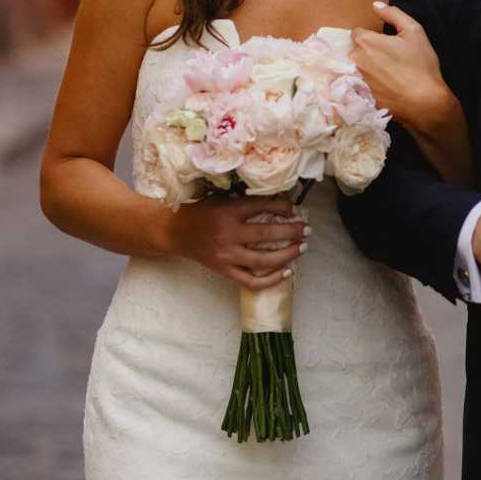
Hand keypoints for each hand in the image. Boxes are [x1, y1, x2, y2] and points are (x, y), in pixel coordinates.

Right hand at [170, 193, 307, 291]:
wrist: (173, 232)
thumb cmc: (200, 211)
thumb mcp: (221, 199)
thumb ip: (245, 202)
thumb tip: (279, 203)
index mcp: (228, 211)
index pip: (262, 207)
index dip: (282, 208)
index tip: (294, 209)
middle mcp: (228, 234)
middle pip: (267, 235)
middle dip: (292, 232)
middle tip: (307, 230)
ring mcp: (226, 255)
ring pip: (263, 260)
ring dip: (287, 255)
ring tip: (302, 248)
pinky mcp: (223, 270)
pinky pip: (250, 281)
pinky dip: (270, 280)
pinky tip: (286, 273)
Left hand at [351, 1, 454, 132]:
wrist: (424, 102)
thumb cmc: (420, 65)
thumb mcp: (414, 31)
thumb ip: (393, 14)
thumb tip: (375, 5)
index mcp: (365, 41)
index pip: (358, 33)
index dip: (372, 38)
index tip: (386, 46)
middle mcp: (354, 60)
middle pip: (355, 51)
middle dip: (367, 53)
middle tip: (389, 61)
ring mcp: (355, 80)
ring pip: (355, 69)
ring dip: (366, 70)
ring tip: (387, 76)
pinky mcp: (359, 97)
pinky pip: (359, 86)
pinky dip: (368, 86)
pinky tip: (385, 89)